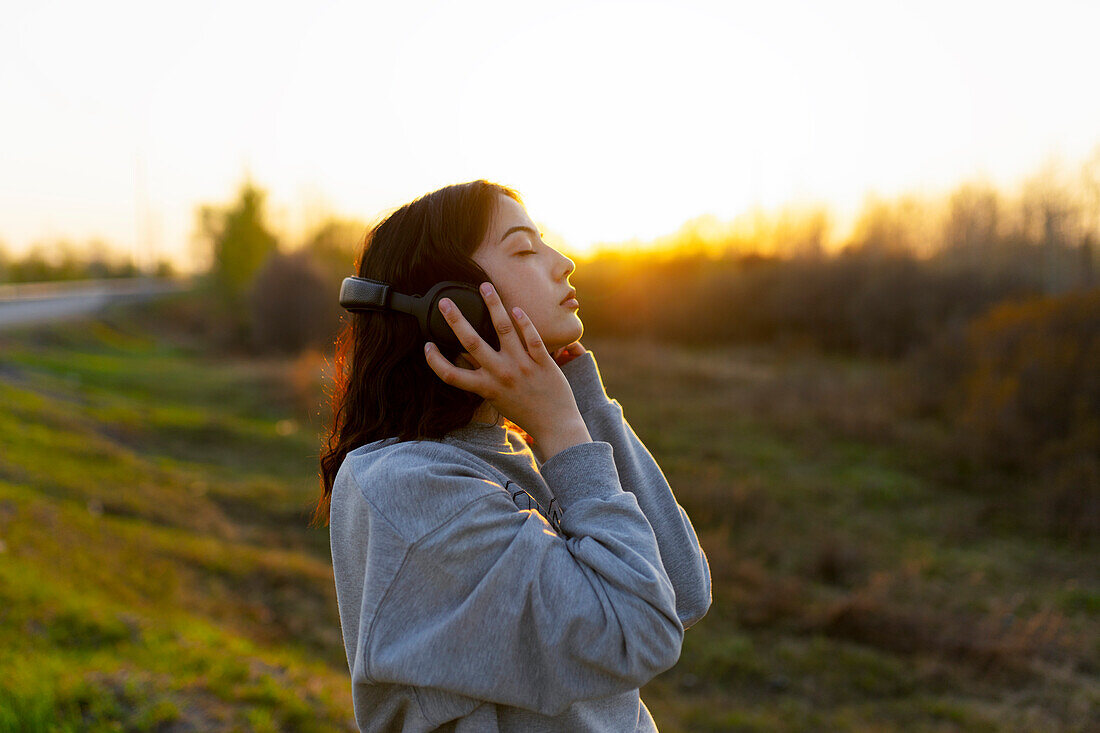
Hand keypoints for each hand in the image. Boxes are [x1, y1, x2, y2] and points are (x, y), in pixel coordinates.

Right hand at [424, 282, 587, 446]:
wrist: (556, 425)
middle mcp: (500, 375)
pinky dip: (523, 320)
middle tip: (444, 302)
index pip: (450, 375)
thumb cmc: (525, 412)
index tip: (427, 345)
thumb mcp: (497, 399)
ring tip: (485, 286)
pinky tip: (515, 308)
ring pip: (503, 328)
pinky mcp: (542, 361)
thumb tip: (468, 359)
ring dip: (492, 304)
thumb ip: (484, 380)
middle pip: (471, 342)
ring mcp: (522, 366)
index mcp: (486, 388)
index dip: (435, 360)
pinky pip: (531, 336)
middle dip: (455, 319)